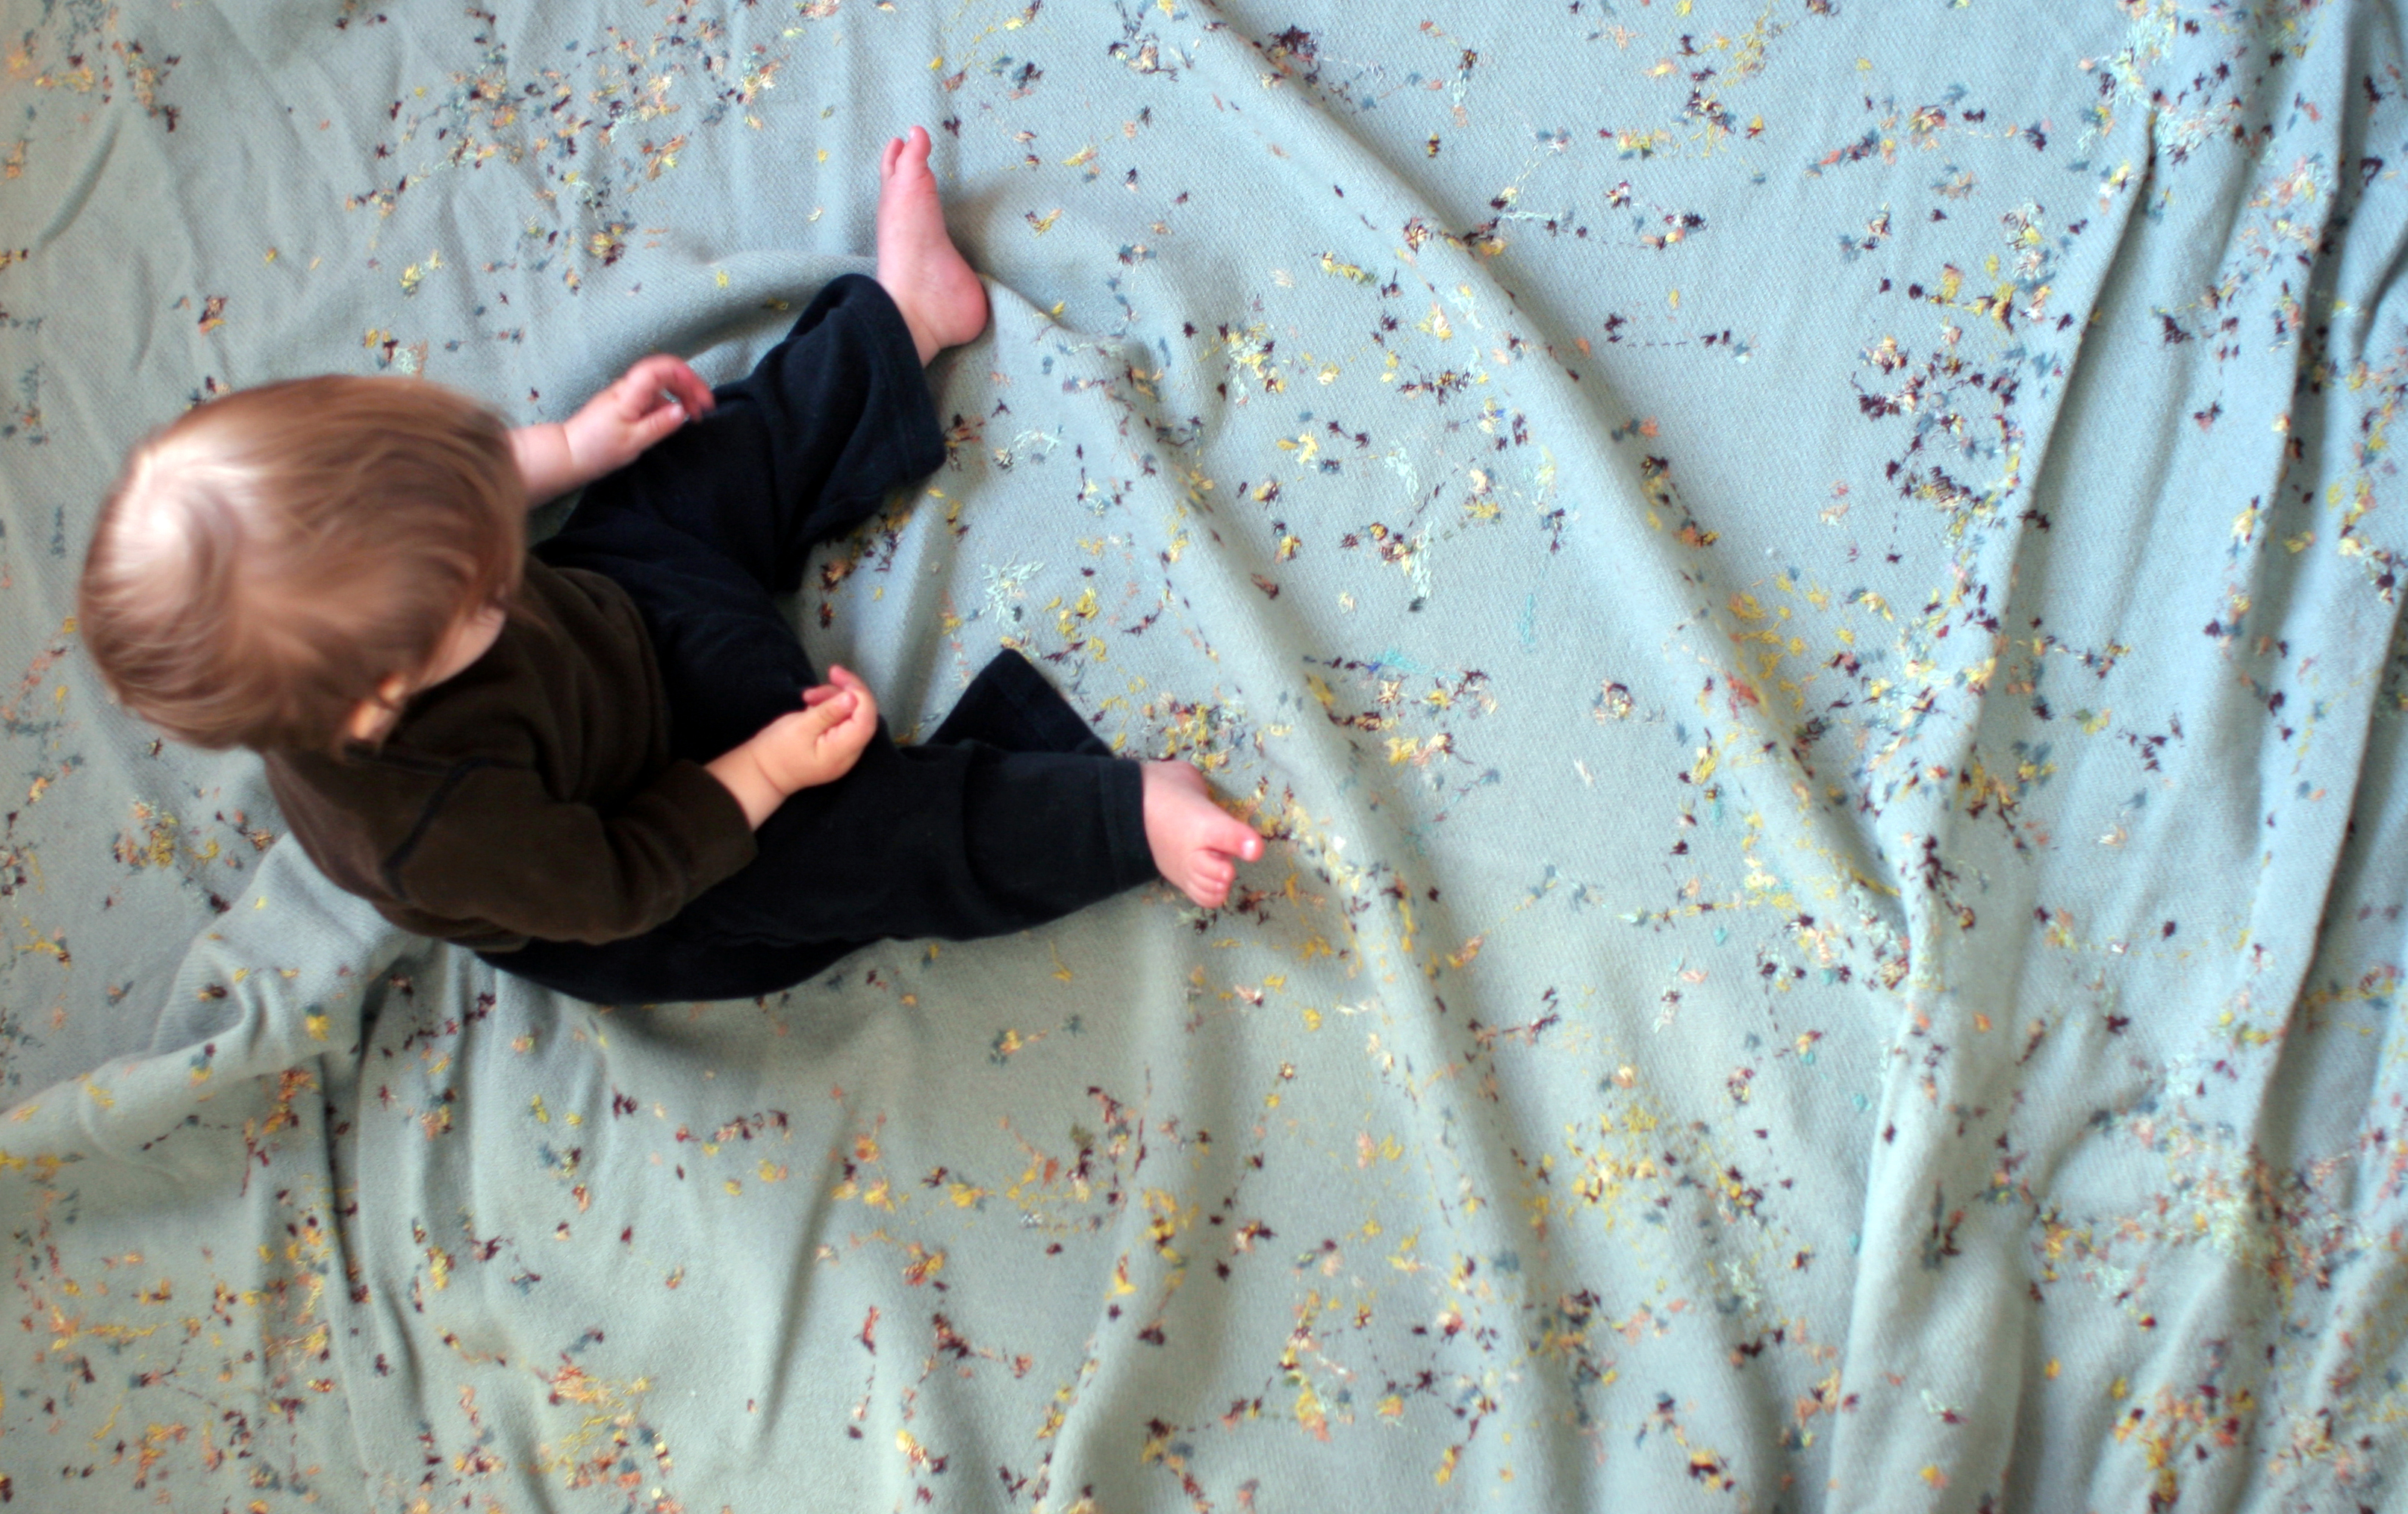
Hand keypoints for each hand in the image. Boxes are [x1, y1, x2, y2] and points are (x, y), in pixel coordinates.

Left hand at [562, 353, 715, 478]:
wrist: (569, 453)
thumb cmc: (597, 449)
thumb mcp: (633, 441)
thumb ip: (659, 425)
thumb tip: (681, 411)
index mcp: (629, 393)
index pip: (661, 369)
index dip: (686, 375)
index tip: (702, 396)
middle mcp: (627, 388)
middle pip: (665, 374)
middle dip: (689, 387)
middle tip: (704, 409)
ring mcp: (626, 395)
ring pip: (660, 386)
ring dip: (680, 397)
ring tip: (692, 417)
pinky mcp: (625, 404)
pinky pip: (652, 398)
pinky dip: (667, 406)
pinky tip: (672, 422)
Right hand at [757, 667, 879, 791]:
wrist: (763, 772)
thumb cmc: (777, 751)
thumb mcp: (800, 727)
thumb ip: (828, 713)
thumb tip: (853, 697)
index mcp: (841, 751)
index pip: (865, 720)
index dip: (859, 694)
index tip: (839, 675)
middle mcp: (849, 753)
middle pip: (862, 716)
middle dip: (846, 692)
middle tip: (827, 678)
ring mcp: (844, 750)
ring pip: (852, 715)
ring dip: (835, 698)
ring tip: (809, 696)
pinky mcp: (836, 745)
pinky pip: (842, 722)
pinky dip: (831, 708)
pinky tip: (812, 703)